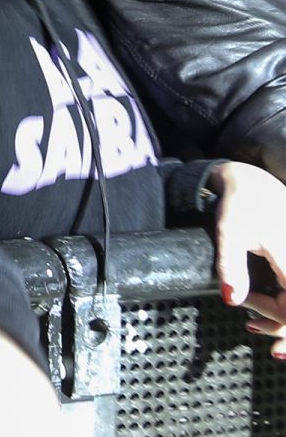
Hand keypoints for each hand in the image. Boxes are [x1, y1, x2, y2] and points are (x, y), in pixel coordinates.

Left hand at [211, 161, 285, 356]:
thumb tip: (231, 300)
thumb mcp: (229, 232)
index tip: (251, 322)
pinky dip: (285, 305)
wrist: (250, 181)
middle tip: (254, 330)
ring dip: (284, 319)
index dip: (280, 323)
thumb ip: (231, 266)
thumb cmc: (239, 204)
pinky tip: (264, 310)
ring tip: (257, 325)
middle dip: (283, 328)